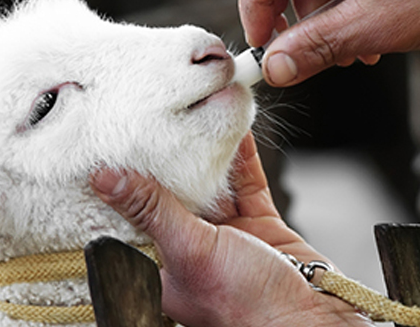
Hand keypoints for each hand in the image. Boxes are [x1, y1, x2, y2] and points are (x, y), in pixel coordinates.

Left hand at [90, 132, 372, 326]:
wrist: (312, 319)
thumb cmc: (246, 306)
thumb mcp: (190, 251)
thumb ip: (152, 210)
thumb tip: (107, 179)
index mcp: (161, 267)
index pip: (134, 215)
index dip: (126, 181)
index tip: (116, 145)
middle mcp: (191, 250)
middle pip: (174, 194)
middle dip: (170, 158)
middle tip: (156, 119)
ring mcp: (227, 237)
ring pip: (212, 184)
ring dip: (208, 152)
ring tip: (197, 113)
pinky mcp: (259, 226)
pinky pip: (246, 184)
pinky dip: (243, 157)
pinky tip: (236, 130)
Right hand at [239, 0, 419, 84]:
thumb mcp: (376, 26)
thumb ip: (315, 46)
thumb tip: (275, 67)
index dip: (256, 4)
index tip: (263, 43)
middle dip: (294, 15)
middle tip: (307, 53)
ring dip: (322, 15)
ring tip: (351, 48)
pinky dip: (342, 3)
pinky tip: (364, 31)